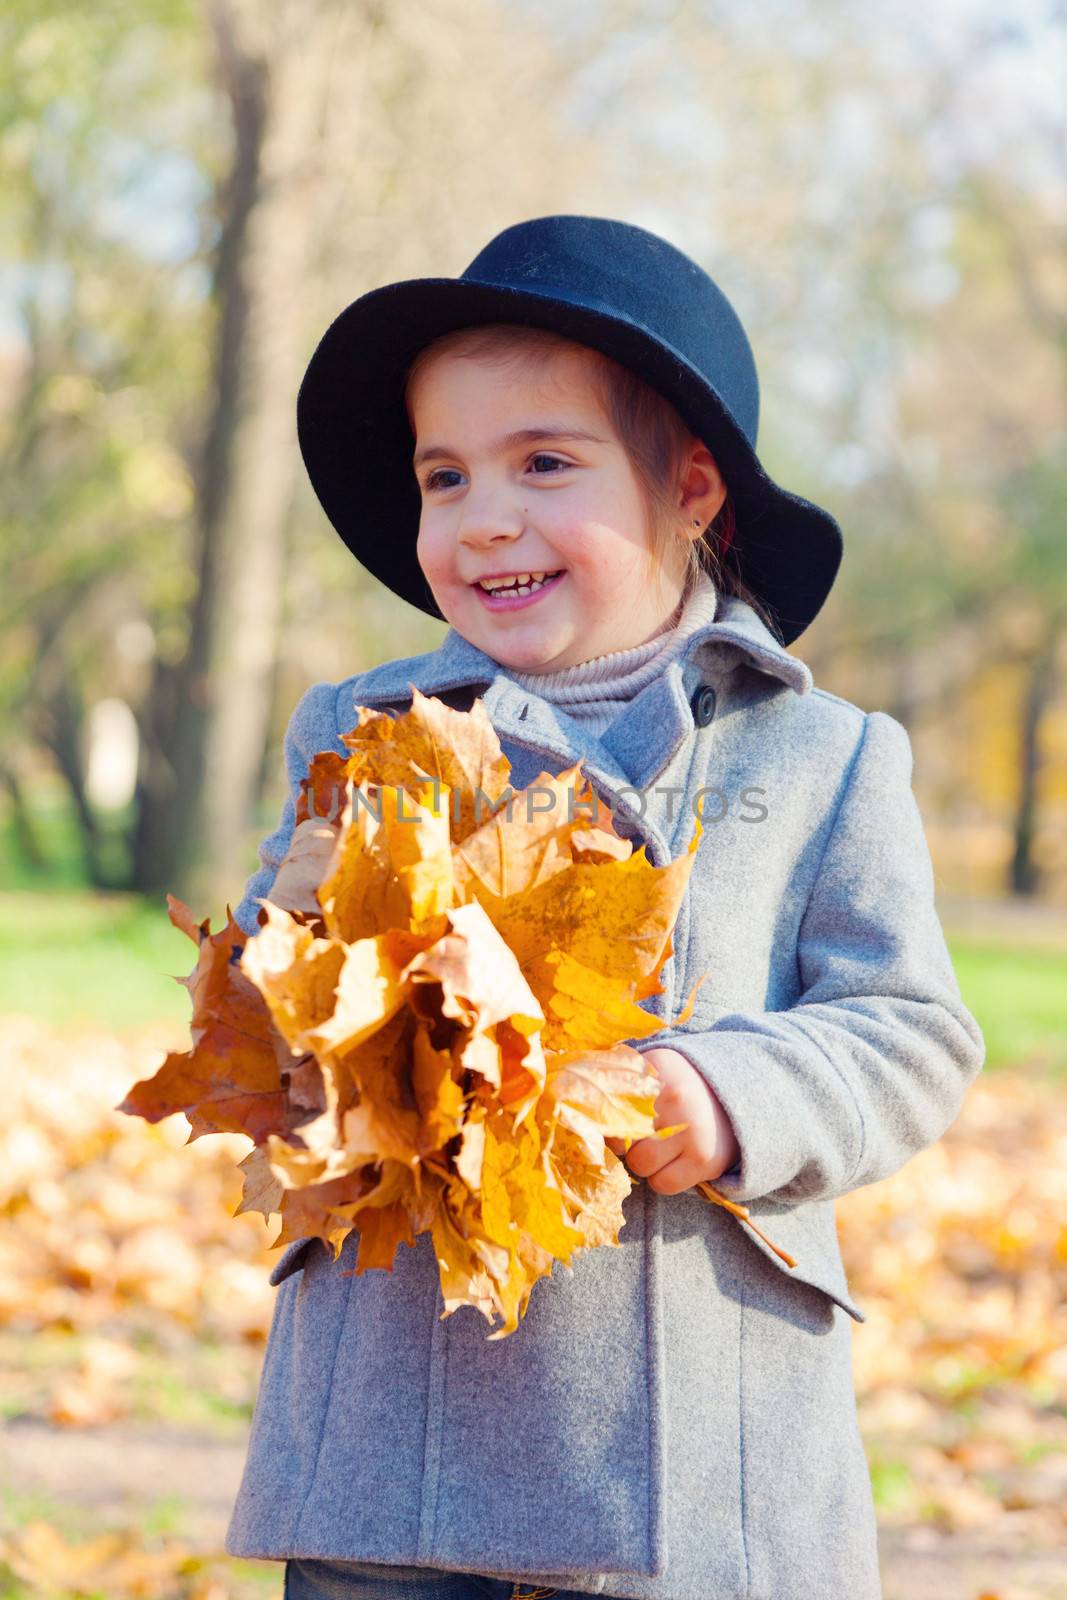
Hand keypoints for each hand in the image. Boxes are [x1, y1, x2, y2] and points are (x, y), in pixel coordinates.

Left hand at [606, 1047, 740, 1195]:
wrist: (737, 1098)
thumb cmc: (679, 1087)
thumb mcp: (652, 1068)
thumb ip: (615, 1078)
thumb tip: (573, 1103)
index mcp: (655, 1068)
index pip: (607, 1103)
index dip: (604, 1119)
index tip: (613, 1120)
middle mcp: (674, 1096)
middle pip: (620, 1137)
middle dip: (625, 1143)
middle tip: (642, 1135)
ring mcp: (691, 1129)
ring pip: (639, 1164)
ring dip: (643, 1163)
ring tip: (658, 1148)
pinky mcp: (704, 1160)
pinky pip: (662, 1184)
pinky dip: (661, 1180)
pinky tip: (672, 1162)